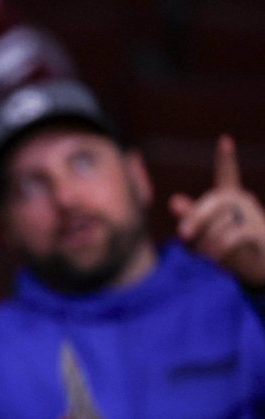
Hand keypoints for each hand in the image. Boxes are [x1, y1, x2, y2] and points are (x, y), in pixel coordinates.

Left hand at [170, 135, 264, 288]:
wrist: (259, 267)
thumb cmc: (230, 248)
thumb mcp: (207, 233)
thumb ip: (191, 217)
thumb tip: (173, 199)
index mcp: (231, 199)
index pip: (227, 175)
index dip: (226, 159)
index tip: (225, 140)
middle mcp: (244, 202)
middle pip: (216, 201)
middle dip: (197, 217)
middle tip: (182, 235)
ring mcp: (254, 216)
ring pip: (222, 223)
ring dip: (208, 240)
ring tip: (206, 253)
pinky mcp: (259, 234)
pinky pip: (235, 236)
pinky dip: (221, 246)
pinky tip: (215, 255)